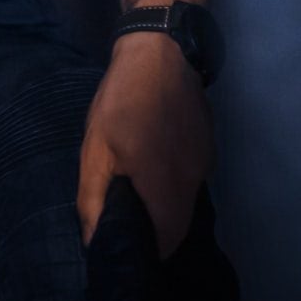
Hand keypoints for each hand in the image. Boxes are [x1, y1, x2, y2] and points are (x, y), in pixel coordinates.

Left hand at [77, 29, 212, 257]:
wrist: (160, 50)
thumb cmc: (123, 99)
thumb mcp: (96, 147)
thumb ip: (94, 198)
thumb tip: (93, 240)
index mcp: (164, 188)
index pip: (164, 243)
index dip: (145, 250)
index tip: (126, 242)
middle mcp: (191, 183)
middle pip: (177, 226)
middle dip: (154, 230)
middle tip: (126, 214)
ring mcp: (204, 164)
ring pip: (185, 202)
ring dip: (163, 204)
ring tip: (136, 187)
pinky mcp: (207, 147)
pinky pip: (190, 178)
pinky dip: (173, 182)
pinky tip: (153, 160)